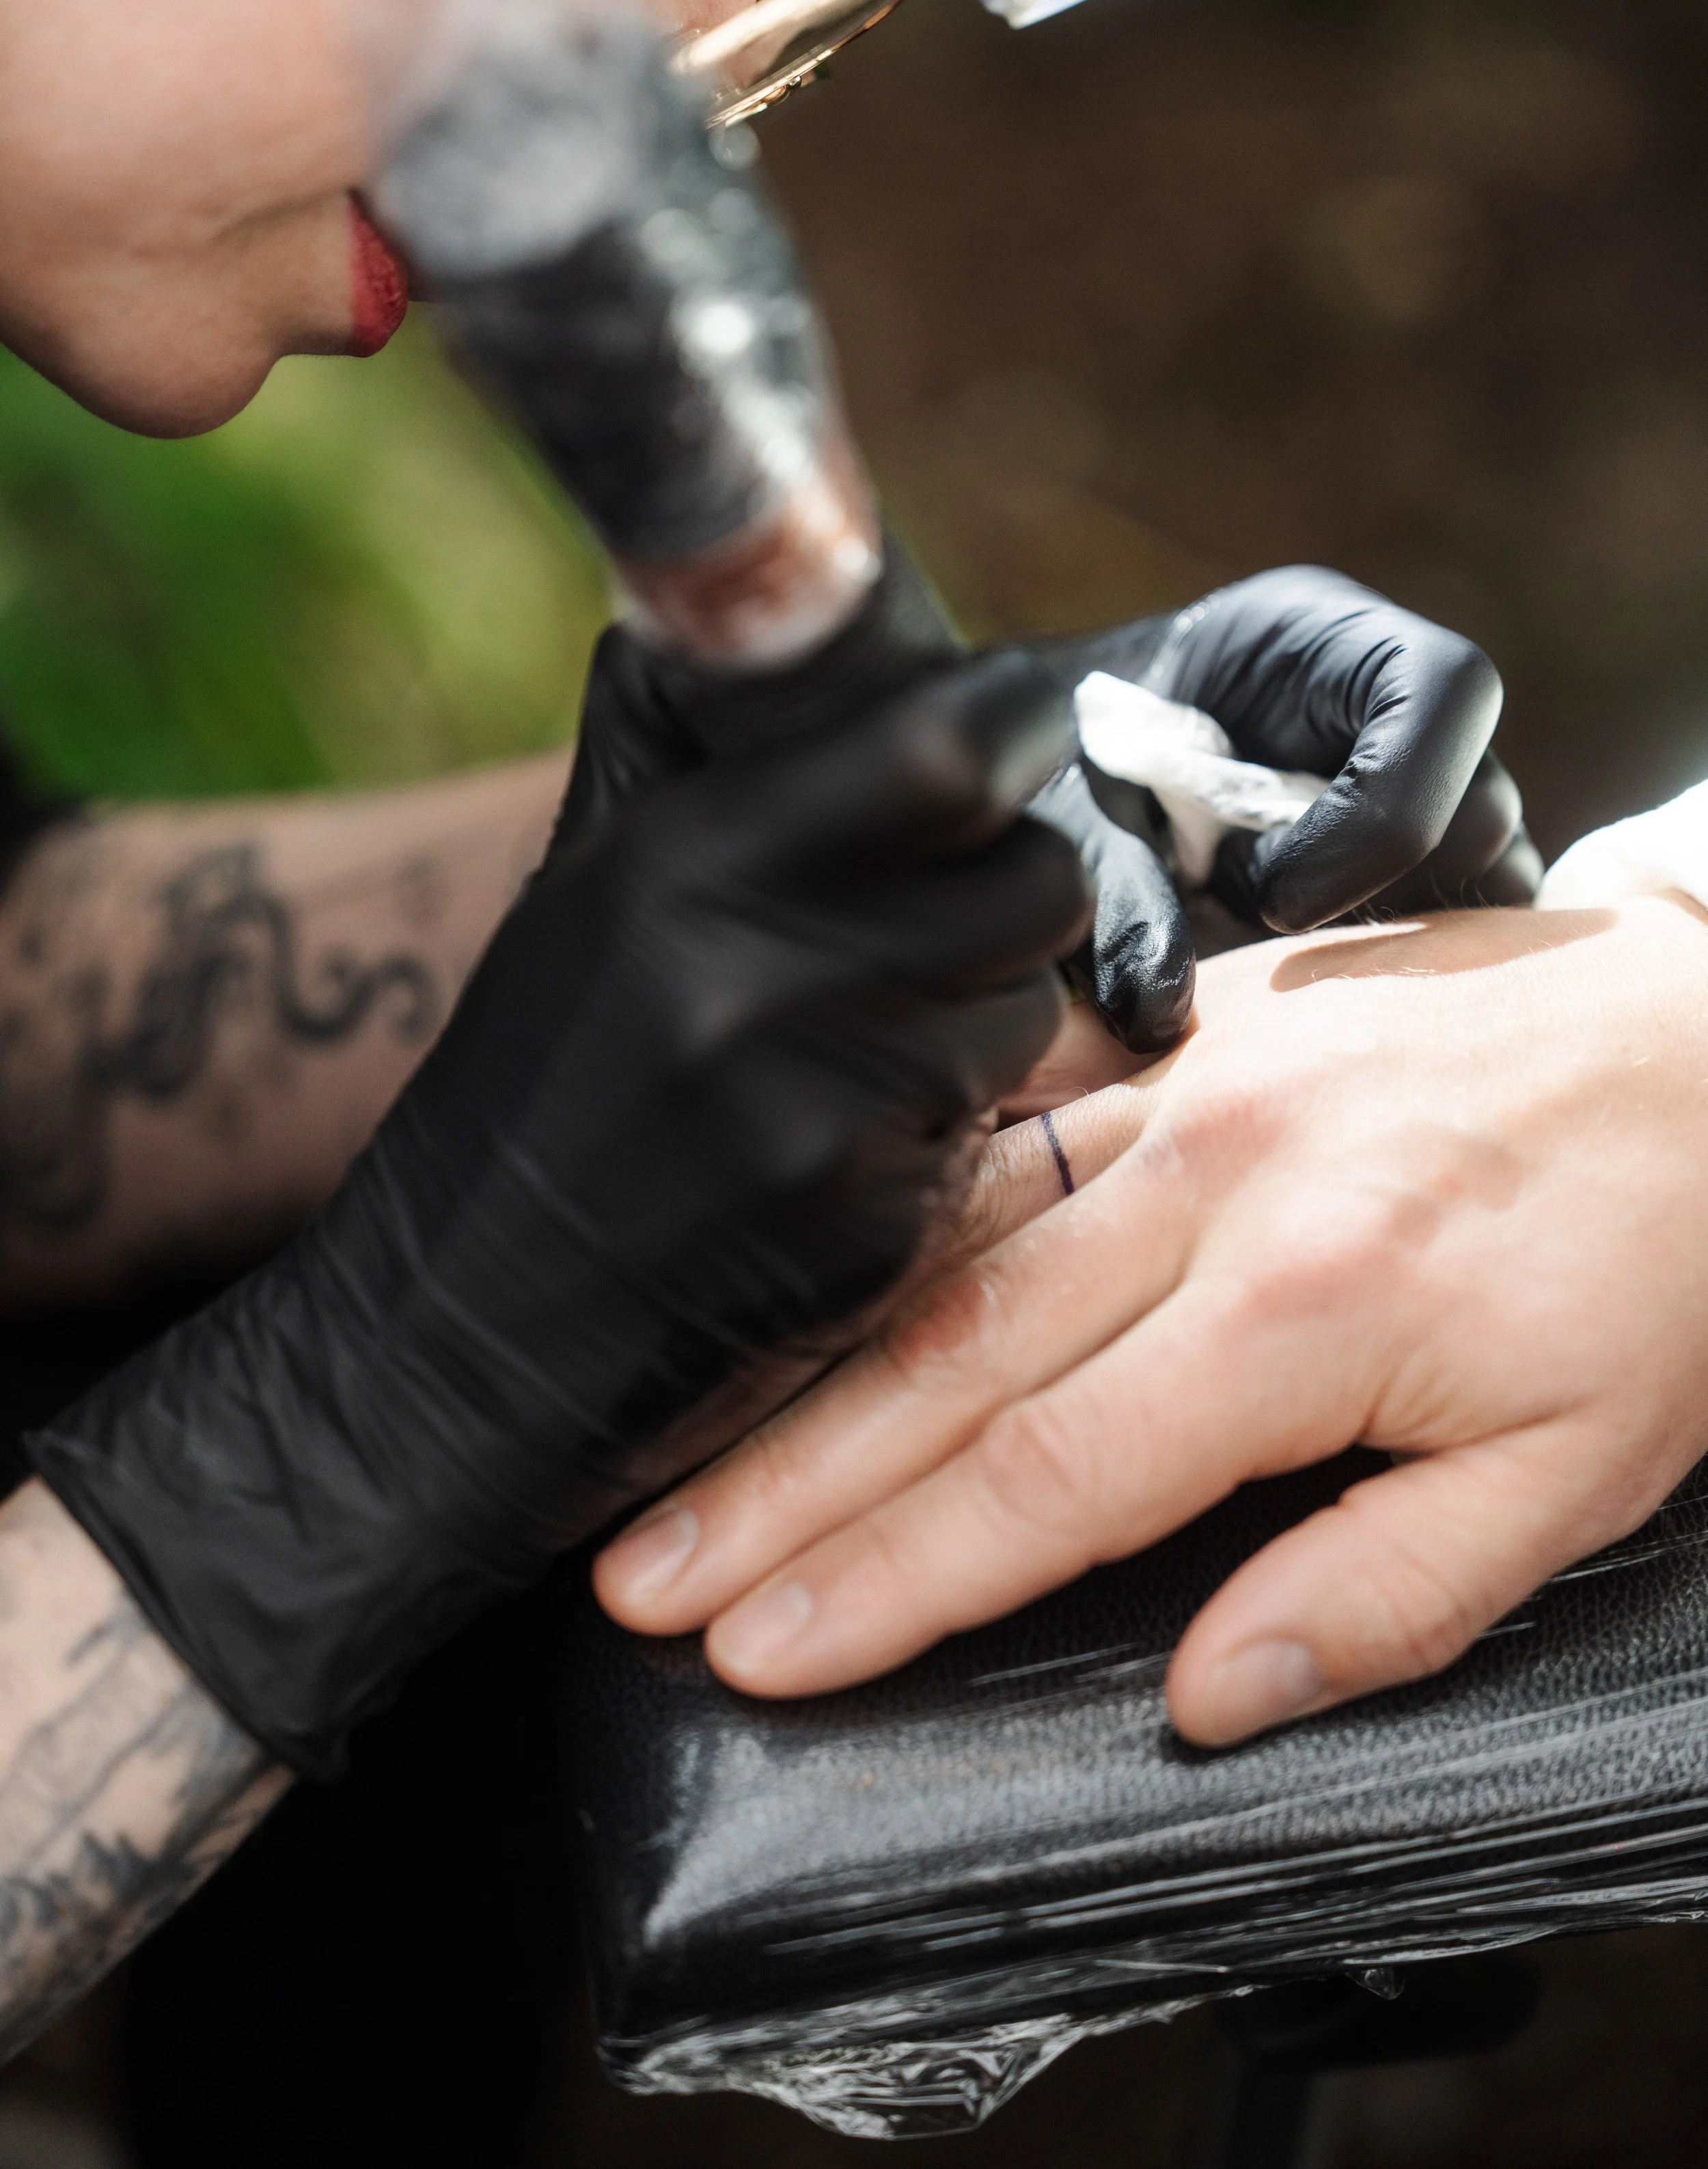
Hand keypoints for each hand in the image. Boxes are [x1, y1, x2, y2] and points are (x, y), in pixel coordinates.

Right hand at [30, 655, 1090, 1776]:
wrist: (456, 1336)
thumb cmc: (529, 1092)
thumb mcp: (577, 897)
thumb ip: (671, 754)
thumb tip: (733, 617)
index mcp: (683, 861)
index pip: (954, 747)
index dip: (1019, 727)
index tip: (1017, 734)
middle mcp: (757, 973)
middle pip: (1035, 878)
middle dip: (1024, 884)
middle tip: (959, 905)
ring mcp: (819, 1111)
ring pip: (1030, 1011)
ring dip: (988, 1015)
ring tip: (875, 1040)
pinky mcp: (867, 1230)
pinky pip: (988, 1135)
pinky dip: (947, 1128)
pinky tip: (847, 1142)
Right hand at [595, 894, 1707, 1747]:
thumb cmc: (1661, 1262)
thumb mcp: (1583, 1467)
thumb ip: (1390, 1588)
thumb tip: (1207, 1694)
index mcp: (1309, 1312)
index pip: (1048, 1475)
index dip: (889, 1576)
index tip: (758, 1649)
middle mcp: (1217, 1183)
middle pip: (953, 1356)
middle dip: (785, 1482)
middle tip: (641, 1569)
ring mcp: (1193, 1078)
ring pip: (955, 1234)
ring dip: (814, 1351)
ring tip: (686, 1442)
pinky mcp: (1196, 1013)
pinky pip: (1019, 1108)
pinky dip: (911, 1195)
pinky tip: (814, 1252)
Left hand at [1034, 565, 1538, 1049]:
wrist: (1086, 777)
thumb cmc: (1079, 769)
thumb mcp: (1077, 809)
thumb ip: (1118, 892)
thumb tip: (1158, 1009)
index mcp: (1335, 641)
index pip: (1447, 691)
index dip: (1382, 812)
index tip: (1273, 899)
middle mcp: (1410, 706)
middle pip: (1483, 811)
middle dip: (1371, 892)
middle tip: (1252, 914)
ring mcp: (1445, 784)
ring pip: (1494, 883)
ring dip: (1389, 936)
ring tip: (1277, 933)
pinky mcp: (1442, 864)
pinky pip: (1475, 931)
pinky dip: (1401, 965)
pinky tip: (1317, 969)